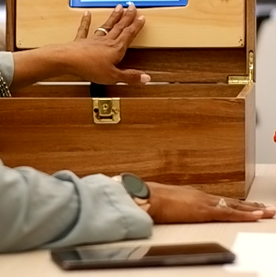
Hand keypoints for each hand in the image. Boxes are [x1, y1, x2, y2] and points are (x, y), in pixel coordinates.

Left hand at [61, 4, 149, 84]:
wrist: (69, 60)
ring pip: (106, 26)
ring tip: (118, 8)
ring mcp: (93, 39)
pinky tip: (87, 13)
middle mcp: (106, 41)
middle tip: (132, 6)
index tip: (141, 17)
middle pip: (119, 27)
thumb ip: (129, 76)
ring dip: (113, 17)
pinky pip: (84, 29)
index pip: (129, 35)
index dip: (136, 26)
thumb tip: (146, 77)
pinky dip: (86, 21)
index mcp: (116, 49)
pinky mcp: (81, 41)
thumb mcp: (113, 76)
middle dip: (127, 17)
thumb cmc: (90, 68)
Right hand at [147, 182, 275, 222]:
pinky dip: (245, 215)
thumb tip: (164, 208)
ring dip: (253, 209)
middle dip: (249, 205)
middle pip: (229, 200)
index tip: (244, 205)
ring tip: (268, 211)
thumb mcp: (161, 201)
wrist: (145, 197)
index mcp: (190, 194)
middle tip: (265, 207)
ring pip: (234, 206)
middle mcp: (200, 195)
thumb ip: (168, 204)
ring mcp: (203, 202)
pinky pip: (229, 213)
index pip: (217, 199)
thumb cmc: (148, 199)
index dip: (233, 202)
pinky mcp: (204, 211)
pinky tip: (257, 216)